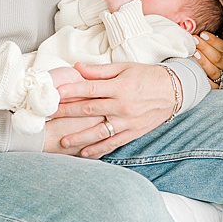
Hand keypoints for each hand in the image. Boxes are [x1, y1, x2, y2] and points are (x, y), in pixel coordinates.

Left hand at [46, 61, 176, 157]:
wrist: (174, 91)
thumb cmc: (147, 76)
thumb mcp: (125, 68)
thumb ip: (99, 71)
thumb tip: (77, 68)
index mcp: (119, 87)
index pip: (89, 89)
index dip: (70, 91)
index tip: (54, 94)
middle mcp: (122, 105)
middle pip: (89, 110)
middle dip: (66, 113)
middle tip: (48, 116)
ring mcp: (128, 121)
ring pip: (99, 131)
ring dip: (79, 137)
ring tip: (63, 141)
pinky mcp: (134, 131)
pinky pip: (114, 142)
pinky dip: (99, 149)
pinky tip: (85, 153)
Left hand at [195, 31, 222, 86]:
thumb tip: (219, 27)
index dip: (213, 41)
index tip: (202, 33)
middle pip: (218, 58)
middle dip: (205, 48)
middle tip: (194, 40)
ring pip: (214, 70)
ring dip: (203, 61)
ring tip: (194, 52)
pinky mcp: (218, 86)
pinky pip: (211, 85)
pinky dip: (204, 78)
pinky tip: (196, 71)